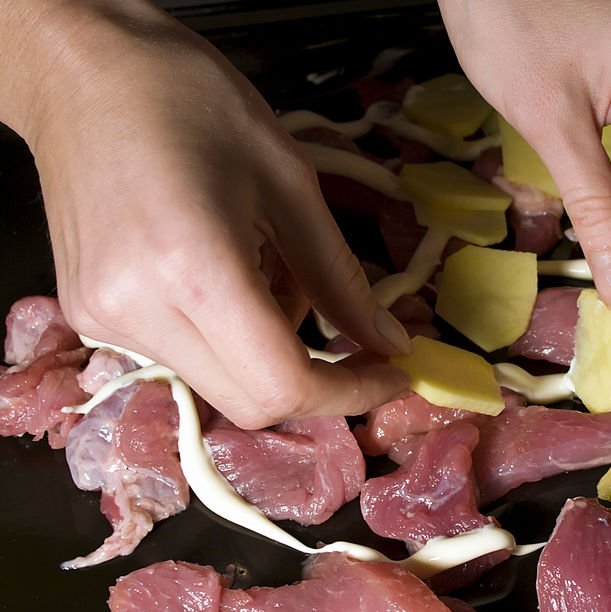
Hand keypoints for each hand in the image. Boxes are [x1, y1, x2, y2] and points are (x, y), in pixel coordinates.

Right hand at [9, 2, 408, 427]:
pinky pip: (183, 356)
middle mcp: (135, 312)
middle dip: (316, 382)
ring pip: (218, 383)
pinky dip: (228, 334)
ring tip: (271, 266)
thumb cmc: (191, 100)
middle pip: (249, 403)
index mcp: (192, 270)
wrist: (79, 70)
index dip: (351, 392)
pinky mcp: (87, 315)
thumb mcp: (290, 181)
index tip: (391, 373)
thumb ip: (341, 276)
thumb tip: (389, 342)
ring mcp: (102, 320)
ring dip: (271, 349)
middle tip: (357, 341)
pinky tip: (230, 270)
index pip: (282, 384)